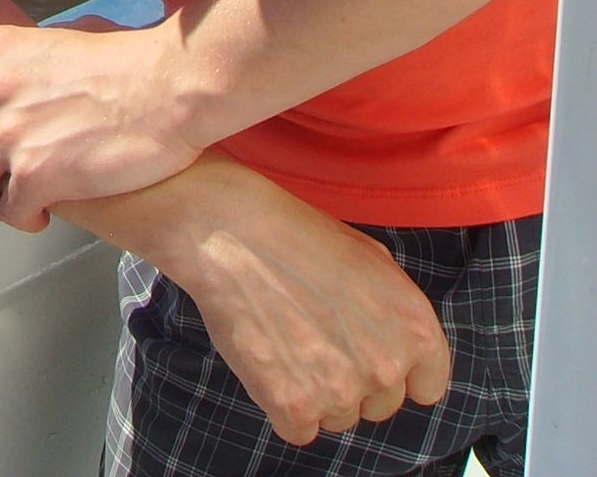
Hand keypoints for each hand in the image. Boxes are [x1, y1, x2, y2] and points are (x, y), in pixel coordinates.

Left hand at [0, 19, 201, 226]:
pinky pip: (12, 210)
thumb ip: (22, 57)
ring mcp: (9, 133)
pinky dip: (24, 218)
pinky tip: (47, 211)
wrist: (167, 89)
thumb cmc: (125, 64)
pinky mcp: (38, 173)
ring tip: (15, 200)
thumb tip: (17, 61)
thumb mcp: (57, 42)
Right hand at [133, 156, 452, 445]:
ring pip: (339, 417)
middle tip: (317, 334)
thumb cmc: (298, 235)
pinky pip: (300, 428)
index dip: (398, 369)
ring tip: (288, 339)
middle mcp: (387, 366)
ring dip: (317, 391)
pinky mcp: (295, 407)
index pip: (427, 385)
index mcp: (415, 327)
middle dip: (354, 378)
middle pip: (380, 404)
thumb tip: (397, 344)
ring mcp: (341, 391)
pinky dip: (283, 402)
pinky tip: (270, 358)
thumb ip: (396, 313)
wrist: (233, 232)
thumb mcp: (372, 258)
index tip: (370, 353)